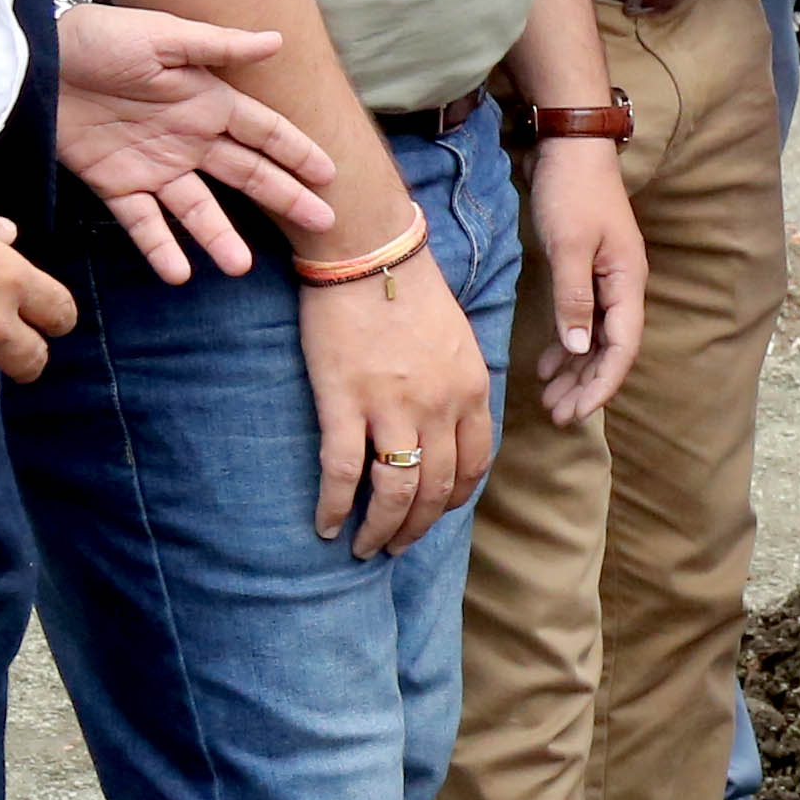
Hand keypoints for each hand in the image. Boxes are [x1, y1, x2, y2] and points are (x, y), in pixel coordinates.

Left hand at [52, 6, 338, 284]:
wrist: (34, 62)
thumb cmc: (98, 38)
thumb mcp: (161, 36)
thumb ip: (218, 46)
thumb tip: (277, 41)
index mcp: (205, 101)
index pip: (263, 132)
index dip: (296, 151)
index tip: (329, 174)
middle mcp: (188, 138)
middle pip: (246, 174)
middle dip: (284, 197)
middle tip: (322, 224)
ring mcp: (154, 165)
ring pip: (198, 208)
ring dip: (219, 236)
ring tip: (241, 266)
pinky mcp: (116, 184)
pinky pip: (143, 222)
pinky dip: (161, 247)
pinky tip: (180, 272)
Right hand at [299, 253, 494, 557]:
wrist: (368, 250)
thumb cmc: (408, 288)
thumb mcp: (457, 339)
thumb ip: (457, 385)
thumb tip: (448, 423)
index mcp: (471, 389)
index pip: (473, 465)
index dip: (454, 500)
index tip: (435, 514)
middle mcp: (439, 406)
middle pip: (435, 490)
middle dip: (416, 528)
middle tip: (396, 546)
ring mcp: (392, 407)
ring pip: (395, 493)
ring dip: (381, 530)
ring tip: (365, 548)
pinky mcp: (345, 401)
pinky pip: (344, 472)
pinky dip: (335, 507)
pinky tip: (326, 526)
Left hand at [522, 132, 645, 428]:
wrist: (571, 145)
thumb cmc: (571, 191)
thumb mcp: (569, 246)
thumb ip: (573, 299)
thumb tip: (579, 350)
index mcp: (627, 282)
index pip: (622, 348)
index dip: (601, 385)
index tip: (576, 413)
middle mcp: (623, 286)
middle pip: (611, 349)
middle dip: (587, 386)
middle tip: (557, 417)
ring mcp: (606, 279)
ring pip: (596, 339)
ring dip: (575, 371)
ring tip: (550, 400)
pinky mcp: (587, 270)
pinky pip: (582, 319)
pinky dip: (565, 344)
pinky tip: (545, 364)